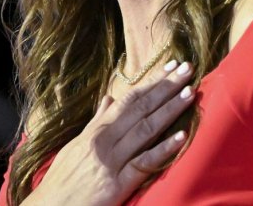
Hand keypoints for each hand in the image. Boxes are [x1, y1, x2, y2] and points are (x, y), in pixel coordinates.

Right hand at [24, 60, 195, 205]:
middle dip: (166, 87)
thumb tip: (109, 99)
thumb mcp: (75, 145)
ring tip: (190, 93)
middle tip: (187, 68)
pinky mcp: (117, 185)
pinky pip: (143, 163)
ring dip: (169, 110)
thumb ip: (96, 122)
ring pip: (146, 130)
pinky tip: (181, 137)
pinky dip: (163, 149)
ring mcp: (111, 162)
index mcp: (96, 130)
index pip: (129, 99)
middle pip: (140, 109)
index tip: (170, 66)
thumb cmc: (62, 179)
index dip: (152, 82)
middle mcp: (104, 141)